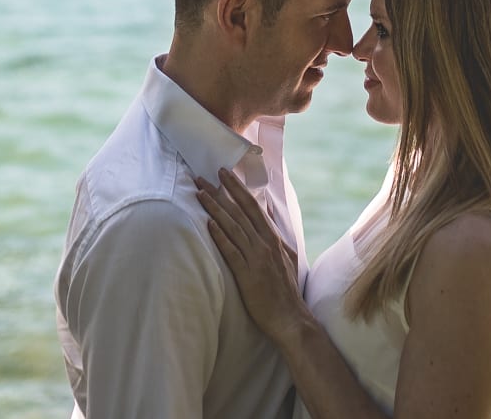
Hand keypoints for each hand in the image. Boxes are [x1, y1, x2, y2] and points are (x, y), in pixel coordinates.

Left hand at [195, 169, 308, 342]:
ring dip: (216, 208)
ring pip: (233, 227)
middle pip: (241, 211)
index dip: (237, 189)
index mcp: (273, 238)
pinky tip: (208, 224)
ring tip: (200, 194)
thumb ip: (275, 235)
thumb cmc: (285, 289)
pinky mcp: (247, 275)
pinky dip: (220, 236)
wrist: (290, 317)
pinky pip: (231, 251)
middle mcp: (265, 244)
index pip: (253, 206)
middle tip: (206, 174)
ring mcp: (256, 258)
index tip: (224, 173)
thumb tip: (267, 215)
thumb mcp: (287, 256)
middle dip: (223, 191)